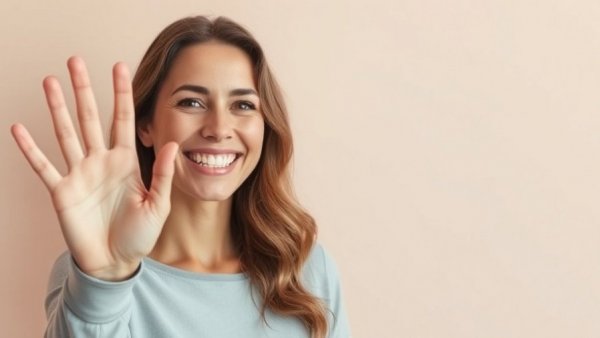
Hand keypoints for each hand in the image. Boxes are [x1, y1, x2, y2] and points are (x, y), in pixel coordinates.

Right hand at [11, 57, 177, 280]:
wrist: (115, 262)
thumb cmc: (140, 235)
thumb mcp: (158, 205)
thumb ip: (163, 175)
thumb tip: (171, 143)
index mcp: (126, 162)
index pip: (123, 119)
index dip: (121, 93)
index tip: (119, 66)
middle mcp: (101, 161)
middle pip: (91, 117)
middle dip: (84, 89)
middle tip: (75, 61)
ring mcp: (80, 174)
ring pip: (66, 133)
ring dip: (57, 108)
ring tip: (49, 81)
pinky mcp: (62, 191)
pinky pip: (43, 166)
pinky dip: (30, 148)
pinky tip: (18, 128)